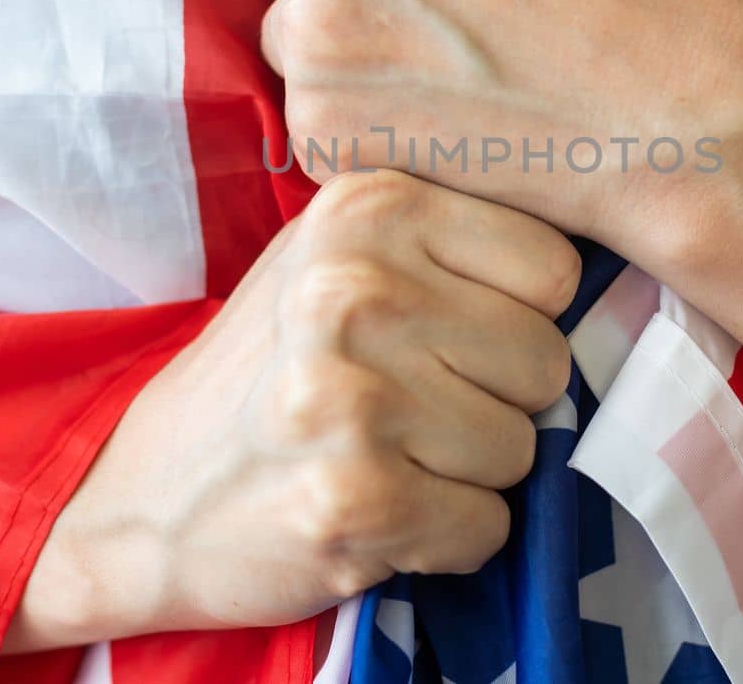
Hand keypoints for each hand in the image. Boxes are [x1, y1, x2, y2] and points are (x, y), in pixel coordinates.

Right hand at [3, 170, 577, 649]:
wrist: (148, 495)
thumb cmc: (272, 366)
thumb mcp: (339, 256)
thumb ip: (449, 234)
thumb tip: (594, 247)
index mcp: (366, 206)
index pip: (553, 266)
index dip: (516, 314)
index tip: (448, 333)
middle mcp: (355, 286)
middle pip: (546, 358)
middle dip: (497, 399)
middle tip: (411, 404)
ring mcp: (351, 394)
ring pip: (523, 447)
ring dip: (468, 470)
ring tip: (386, 452)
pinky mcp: (354, 497)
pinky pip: (486, 525)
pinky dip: (446, 536)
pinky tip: (378, 507)